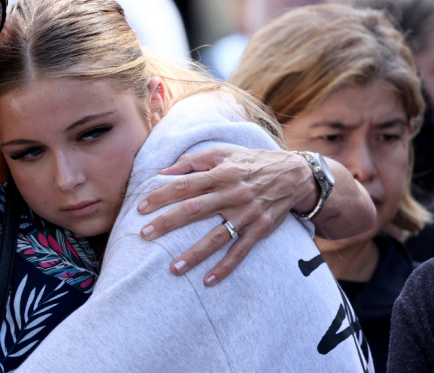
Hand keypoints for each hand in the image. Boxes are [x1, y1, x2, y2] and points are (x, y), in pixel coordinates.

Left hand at [136, 147, 314, 285]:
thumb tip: (163, 171)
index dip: (161, 195)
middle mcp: (231, 194)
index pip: (184, 185)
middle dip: (167, 223)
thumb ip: (192, 161)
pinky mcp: (259, 230)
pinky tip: (208, 281)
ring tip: (173, 268)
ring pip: (216, 237)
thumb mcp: (222, 153)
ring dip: (194, 254)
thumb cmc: (249, 162)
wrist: (293, 174)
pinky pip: (240, 252)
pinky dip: (225, 268)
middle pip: (194, 210)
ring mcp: (246, 214)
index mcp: (219, 174)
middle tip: (144, 235)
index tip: (140, 208)